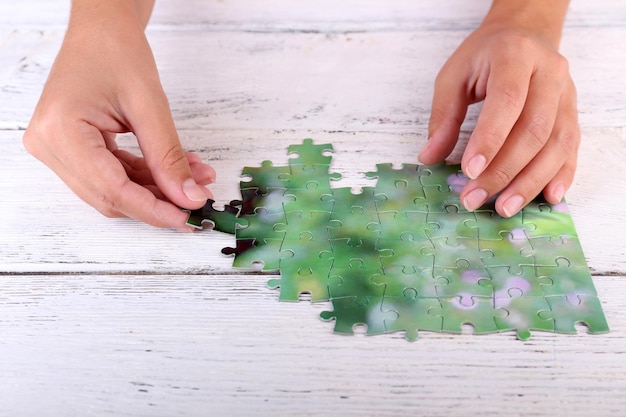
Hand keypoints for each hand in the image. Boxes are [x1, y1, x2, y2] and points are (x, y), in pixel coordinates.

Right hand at [23, 0, 214, 229]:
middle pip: (110, 196)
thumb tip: (189, 196)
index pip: (112, 189)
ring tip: (195, 179)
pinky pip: (110, 175)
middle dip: (158, 201)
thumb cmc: (116, 50)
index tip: (187, 217)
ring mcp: (56, 148)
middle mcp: (50, 145)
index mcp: (61, 131)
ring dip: (155, 190)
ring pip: (112, 189)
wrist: (101, 27)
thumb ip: (168, 156)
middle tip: (197, 199)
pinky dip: (144, 177)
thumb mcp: (150, 105)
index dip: (153, 209)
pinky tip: (175, 171)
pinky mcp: (70, 148)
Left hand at [419, 1, 578, 216]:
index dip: (489, 140)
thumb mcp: (454, 76)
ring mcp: (567, 94)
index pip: (506, 102)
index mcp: (515, 56)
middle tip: (475, 197)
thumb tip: (429, 157)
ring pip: (557, 144)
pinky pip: (573, 149)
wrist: (523, 35)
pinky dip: (561, 176)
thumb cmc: (485, 57)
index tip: (469, 171)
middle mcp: (549, 74)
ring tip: (504, 207)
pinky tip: (547, 197)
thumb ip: (443, 116)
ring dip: (530, 181)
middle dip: (503, 170)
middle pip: (534, 129)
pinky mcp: (574, 113)